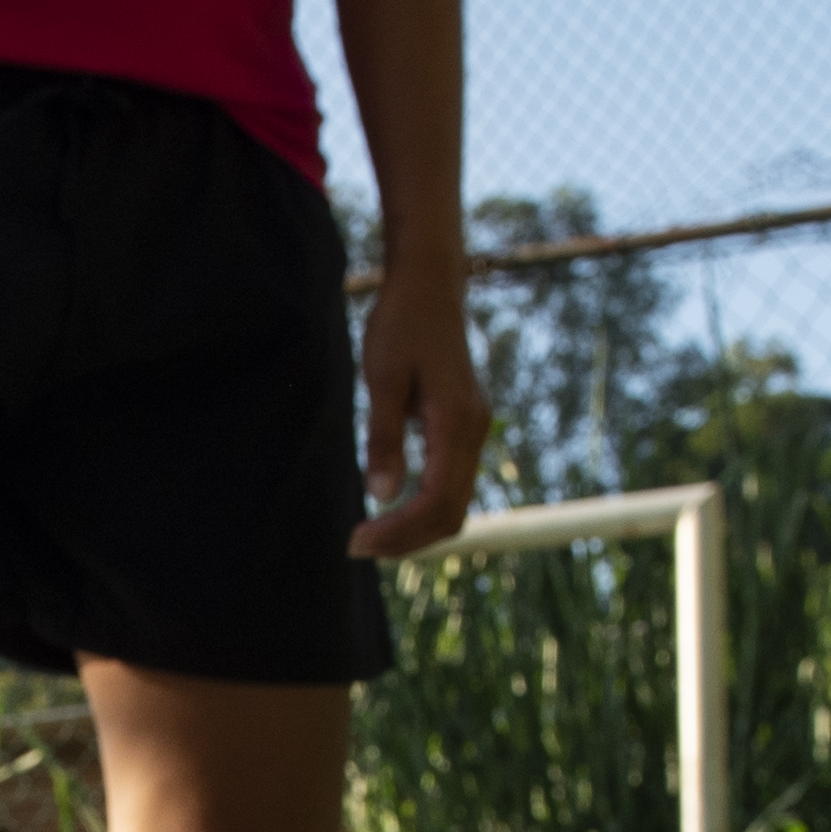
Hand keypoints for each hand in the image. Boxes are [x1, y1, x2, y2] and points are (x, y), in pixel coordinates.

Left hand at [344, 255, 486, 561]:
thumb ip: (384, 437)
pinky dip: (424, 507)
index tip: (356, 540)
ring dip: (416, 528)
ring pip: (455, 503)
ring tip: (371, 536)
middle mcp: (474, 431)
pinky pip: (451, 483)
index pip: (435, 502)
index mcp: (456, 423)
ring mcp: (474, 429)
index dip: (398, 532)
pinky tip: (392, 510)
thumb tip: (381, 495)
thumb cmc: (401, 325)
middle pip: (451, 514)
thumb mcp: (382, 379)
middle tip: (357, 547)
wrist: (429, 284)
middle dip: (407, 540)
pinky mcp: (465, 426)